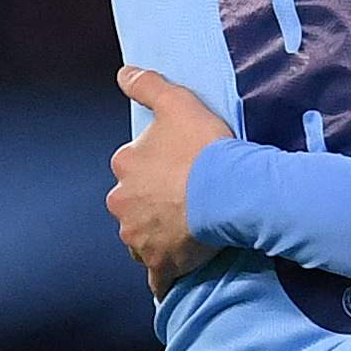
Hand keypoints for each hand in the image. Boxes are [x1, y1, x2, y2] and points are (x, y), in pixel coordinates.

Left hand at [110, 67, 232, 294]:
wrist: (229, 190)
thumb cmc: (203, 146)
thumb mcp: (176, 102)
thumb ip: (147, 85)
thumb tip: (123, 73)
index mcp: (124, 166)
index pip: (131, 167)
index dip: (153, 168)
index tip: (176, 169)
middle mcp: (122, 203)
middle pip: (132, 205)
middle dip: (150, 205)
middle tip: (182, 201)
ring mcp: (138, 238)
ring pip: (141, 238)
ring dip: (156, 236)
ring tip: (186, 231)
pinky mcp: (159, 264)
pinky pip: (157, 277)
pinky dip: (163, 276)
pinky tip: (173, 276)